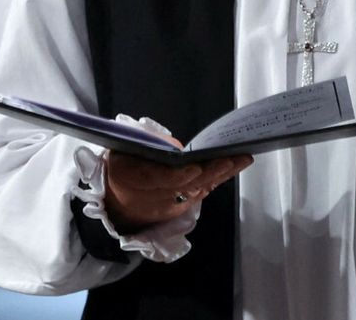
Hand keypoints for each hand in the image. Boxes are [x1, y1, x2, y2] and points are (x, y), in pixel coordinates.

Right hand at [103, 137, 250, 233]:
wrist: (114, 202)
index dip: (177, 176)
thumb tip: (177, 148)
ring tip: (241, 159)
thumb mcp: (123, 148)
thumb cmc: (120, 165)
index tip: (195, 167)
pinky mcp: (178, 210)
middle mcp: (152, 199)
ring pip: (196, 192)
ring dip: (220, 176)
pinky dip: (217, 181)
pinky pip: (199, 194)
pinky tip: (232, 168)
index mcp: (131, 179)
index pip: (157, 180)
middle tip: (231, 159)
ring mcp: (167, 208)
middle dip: (210, 173)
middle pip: (184, 188)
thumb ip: (147, 144)